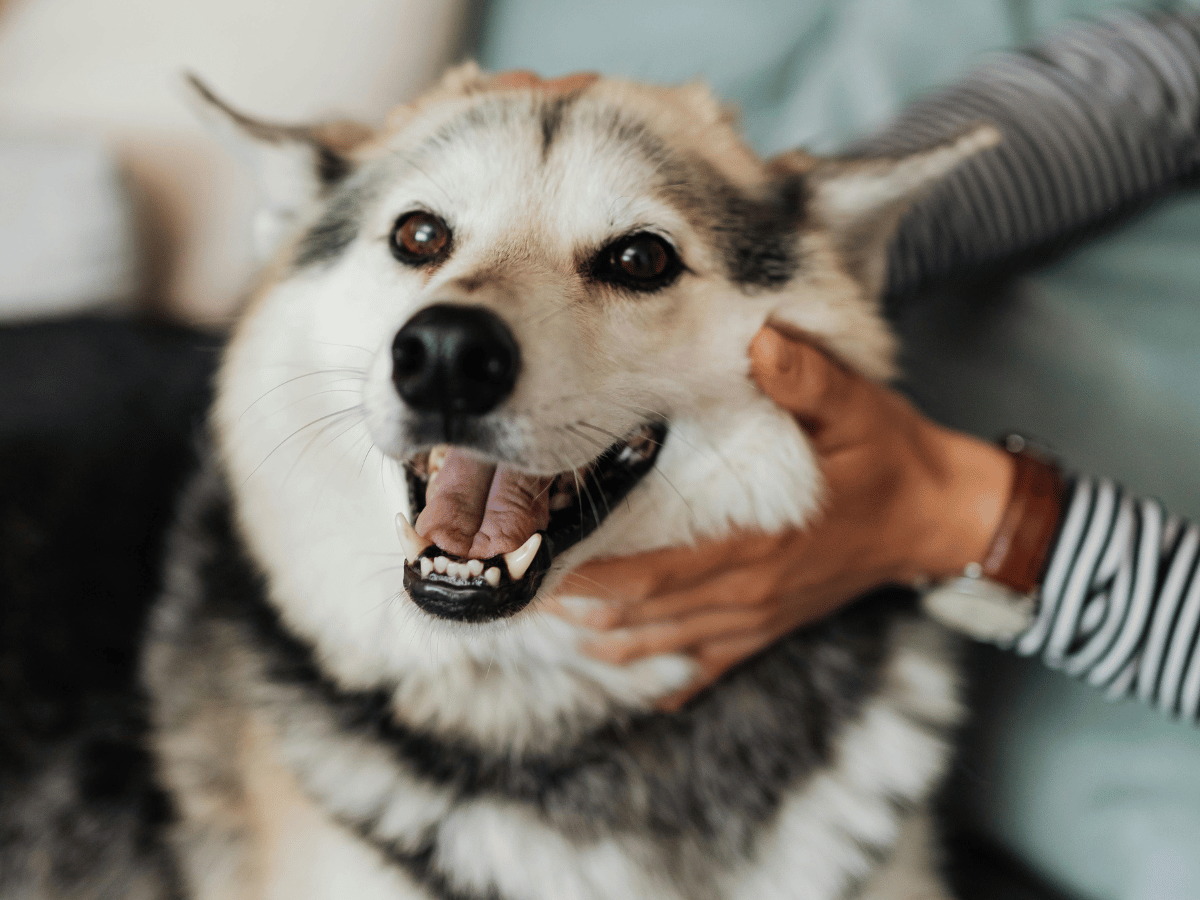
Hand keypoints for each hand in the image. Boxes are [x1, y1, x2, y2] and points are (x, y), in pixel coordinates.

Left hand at [554, 324, 1013, 708]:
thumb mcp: (855, 407)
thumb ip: (805, 377)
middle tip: (528, 591)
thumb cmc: (889, 459)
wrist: (940, 519)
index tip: (544, 566)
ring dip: (613, 637)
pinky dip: (669, 670)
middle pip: (648, 610)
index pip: (657, 570)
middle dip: (585, 605)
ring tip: (562, 627)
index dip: (596, 576)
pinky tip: (637, 677)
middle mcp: (749, 590)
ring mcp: (759, 615)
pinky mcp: (772, 625)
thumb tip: (758, 339)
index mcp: (757, 544)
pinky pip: (710, 660)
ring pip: (669, 638)